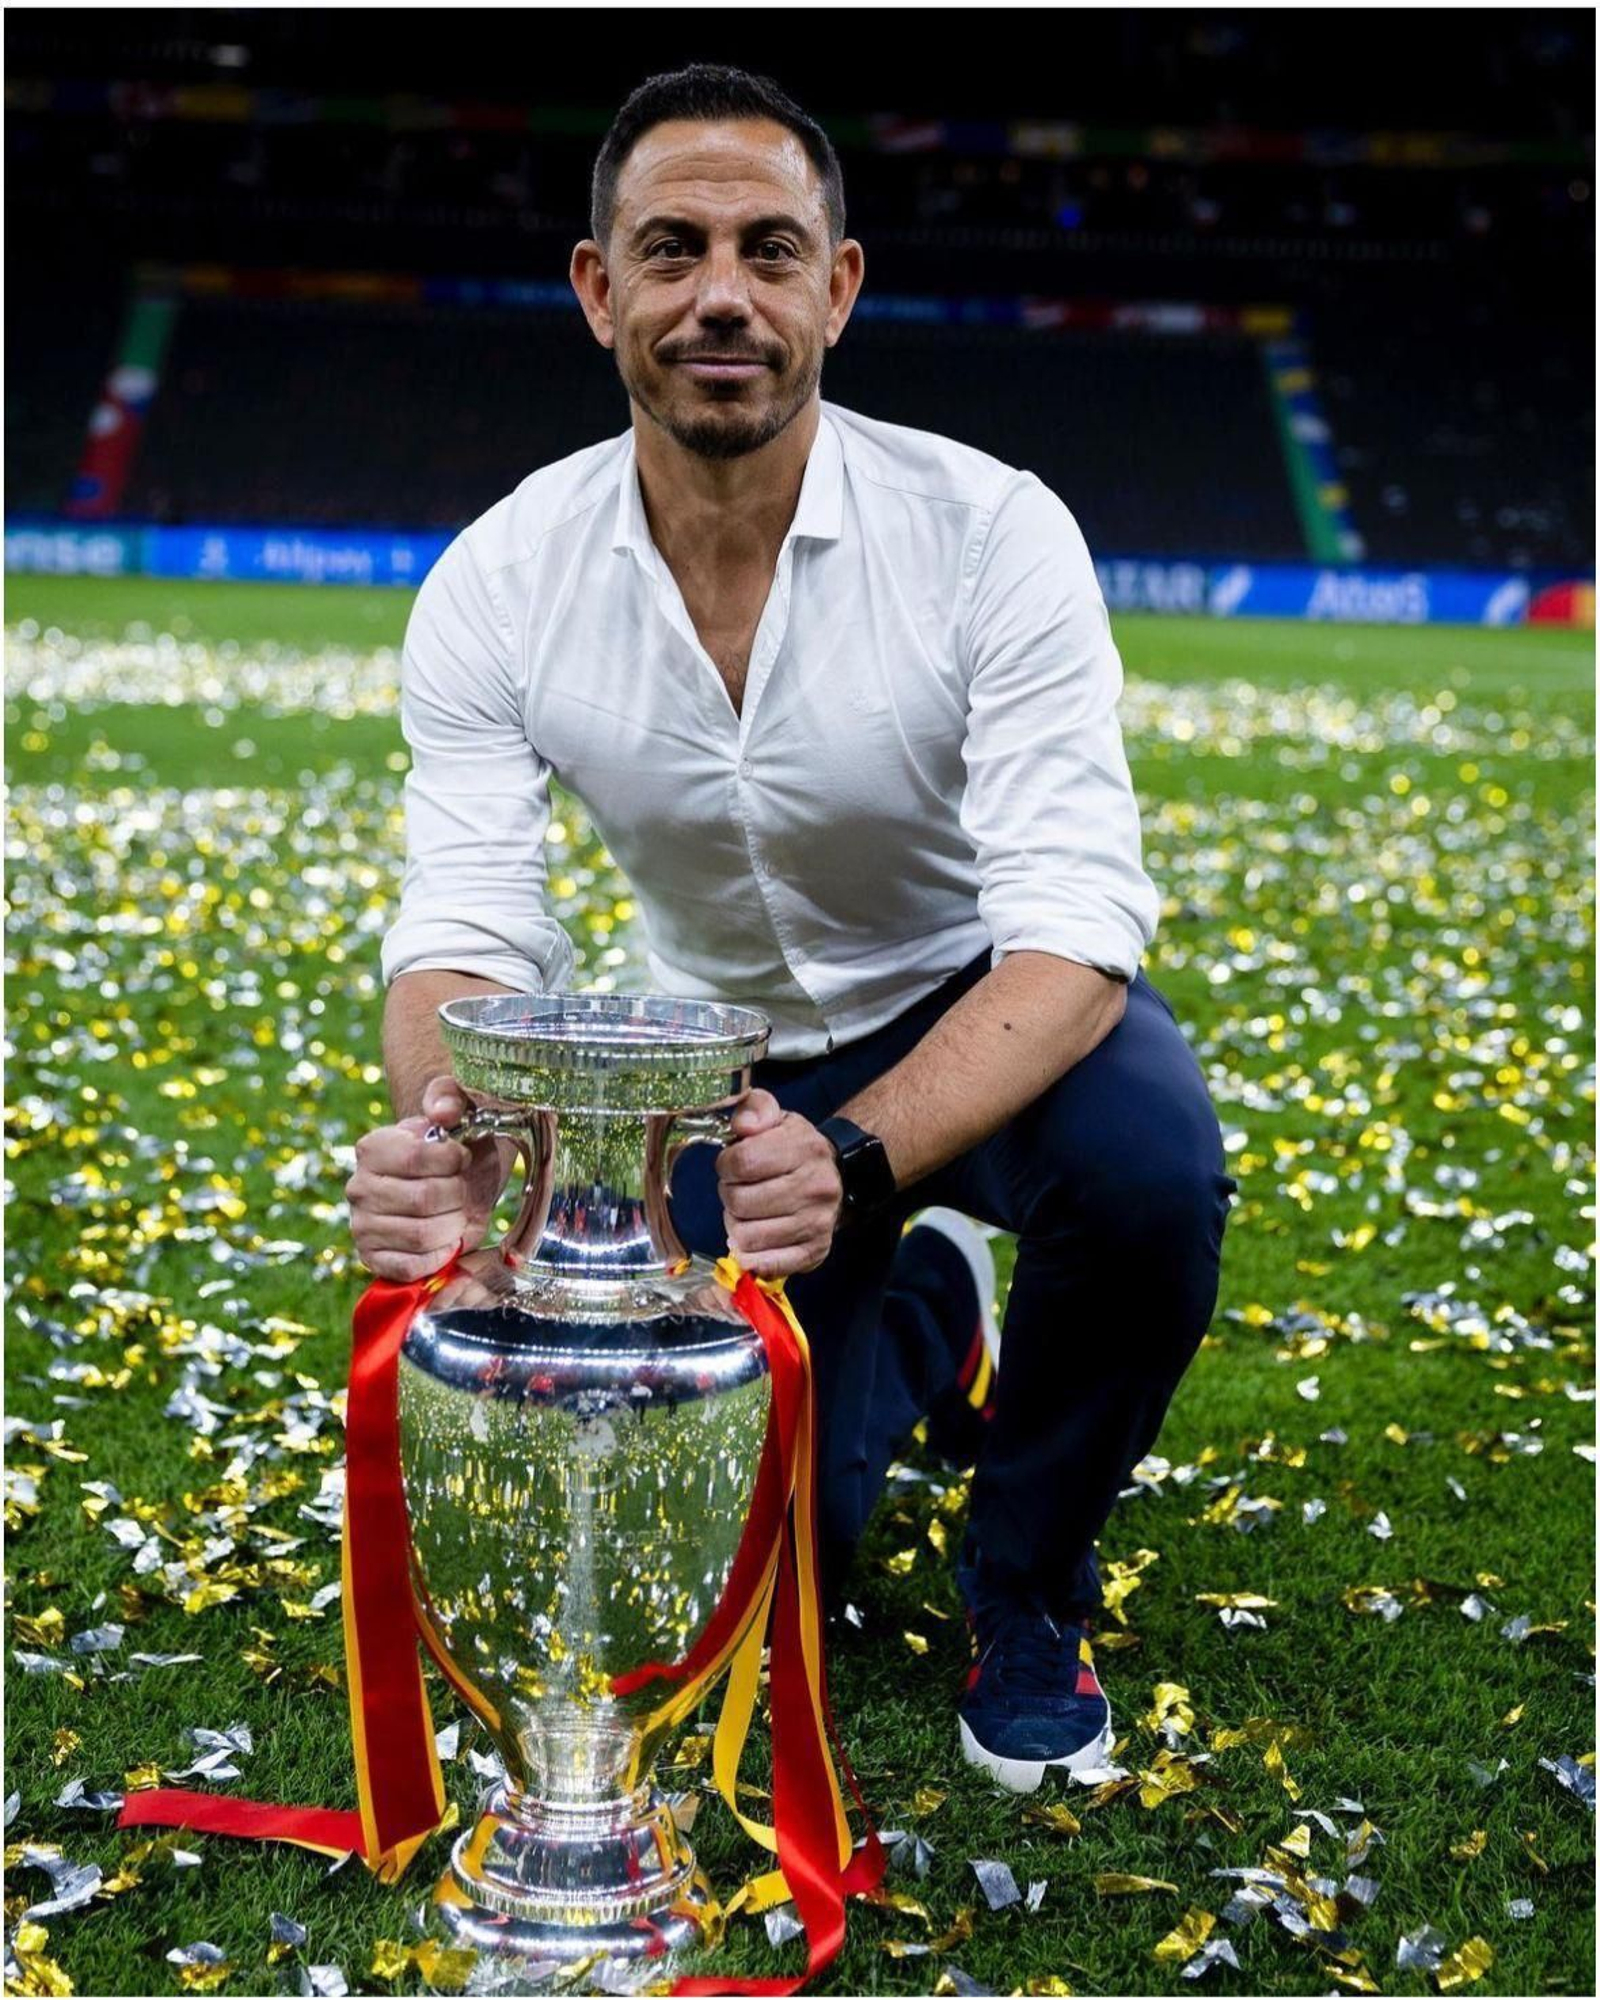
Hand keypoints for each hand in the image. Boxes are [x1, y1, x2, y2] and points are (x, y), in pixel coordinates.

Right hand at [345, 1075, 512, 1281]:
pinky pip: (411, 1267)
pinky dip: (439, 1256)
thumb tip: (442, 1112)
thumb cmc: (456, 1149)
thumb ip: (451, 1097)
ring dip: (453, 1226)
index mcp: (373, 1147)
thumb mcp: (460, 1113)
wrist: (449, 1185)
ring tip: (457, 1213)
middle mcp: (359, 1187)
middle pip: (424, 1199)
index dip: (453, 1159)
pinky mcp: (372, 1259)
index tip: (463, 1157)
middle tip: (464, 1190)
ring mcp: (361, 1226)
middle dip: (459, 1195)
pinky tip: (446, 1239)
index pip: (418, 1157)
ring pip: (422, 1235)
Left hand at [715, 1089, 843, 1278]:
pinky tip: (754, 1239)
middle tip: (740, 1189)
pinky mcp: (815, 1252)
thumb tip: (744, 1126)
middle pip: (740, 1202)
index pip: (742, 1162)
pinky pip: (767, 1265)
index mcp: (805, 1148)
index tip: (732, 1165)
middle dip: (729, 1195)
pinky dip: (751, 1256)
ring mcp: (817, 1223)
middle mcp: (816, 1188)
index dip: (726, 1165)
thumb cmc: (794, 1147)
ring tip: (749, 1212)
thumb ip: (755, 1108)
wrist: (836, 1176)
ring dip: (737, 1226)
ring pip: (747, 1237)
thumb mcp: (777, 1117)